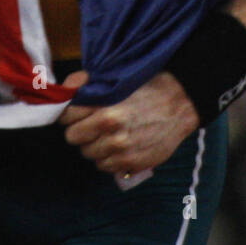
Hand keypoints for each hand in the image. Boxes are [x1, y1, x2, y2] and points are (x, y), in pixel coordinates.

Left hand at [58, 70, 199, 174]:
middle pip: (73, 137)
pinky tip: (118, 145)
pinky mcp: (131, 164)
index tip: (77, 112)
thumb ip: (86, 84)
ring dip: (94, 144)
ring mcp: (121, 151)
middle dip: (80, 129)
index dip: (70, 113)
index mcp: (104, 109)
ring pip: (88, 153)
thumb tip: (65, 90)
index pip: (66, 117)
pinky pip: (104, 166)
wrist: (180, 104)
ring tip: (108, 134)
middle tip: (92, 123)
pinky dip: (108, 157)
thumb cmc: (147, 87)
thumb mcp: (116, 78)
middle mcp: (111, 132)